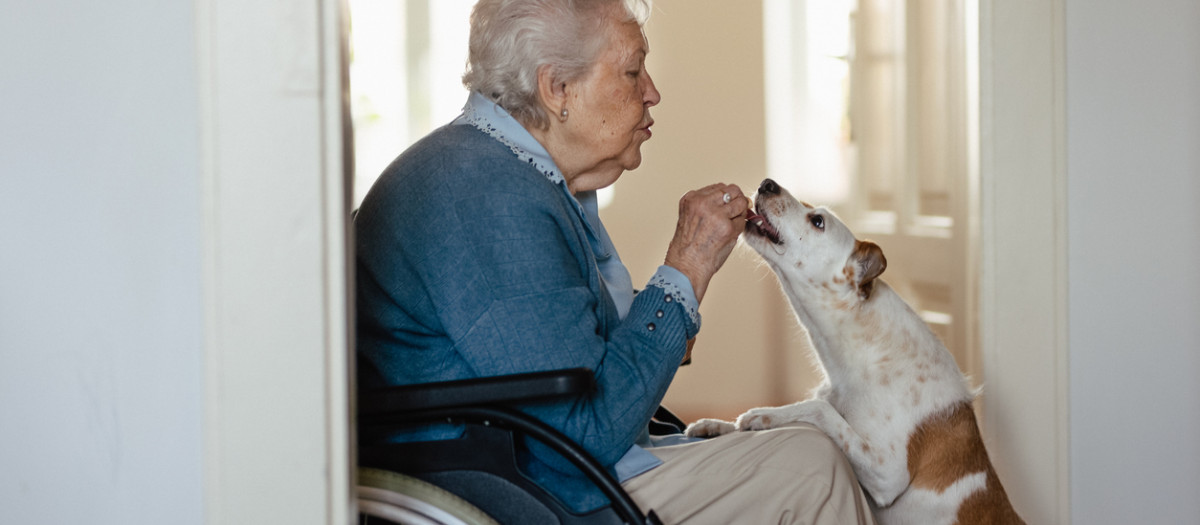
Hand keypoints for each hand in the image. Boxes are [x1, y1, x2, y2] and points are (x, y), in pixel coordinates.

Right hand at [663, 183, 748, 302]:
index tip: (726, 207)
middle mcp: (702, 202)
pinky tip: (728, 236)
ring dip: (739, 212)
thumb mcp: (691, 218)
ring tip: (729, 226)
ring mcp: (715, 214)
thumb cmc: (688, 247)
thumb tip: (733, 200)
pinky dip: (739, 227)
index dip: (726, 197)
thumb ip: (708, 206)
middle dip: (736, 200)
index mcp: (691, 198)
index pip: (718, 187)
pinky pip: (742, 220)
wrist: (686, 266)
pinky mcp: (727, 226)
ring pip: (740, 202)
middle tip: (735, 213)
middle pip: (732, 190)